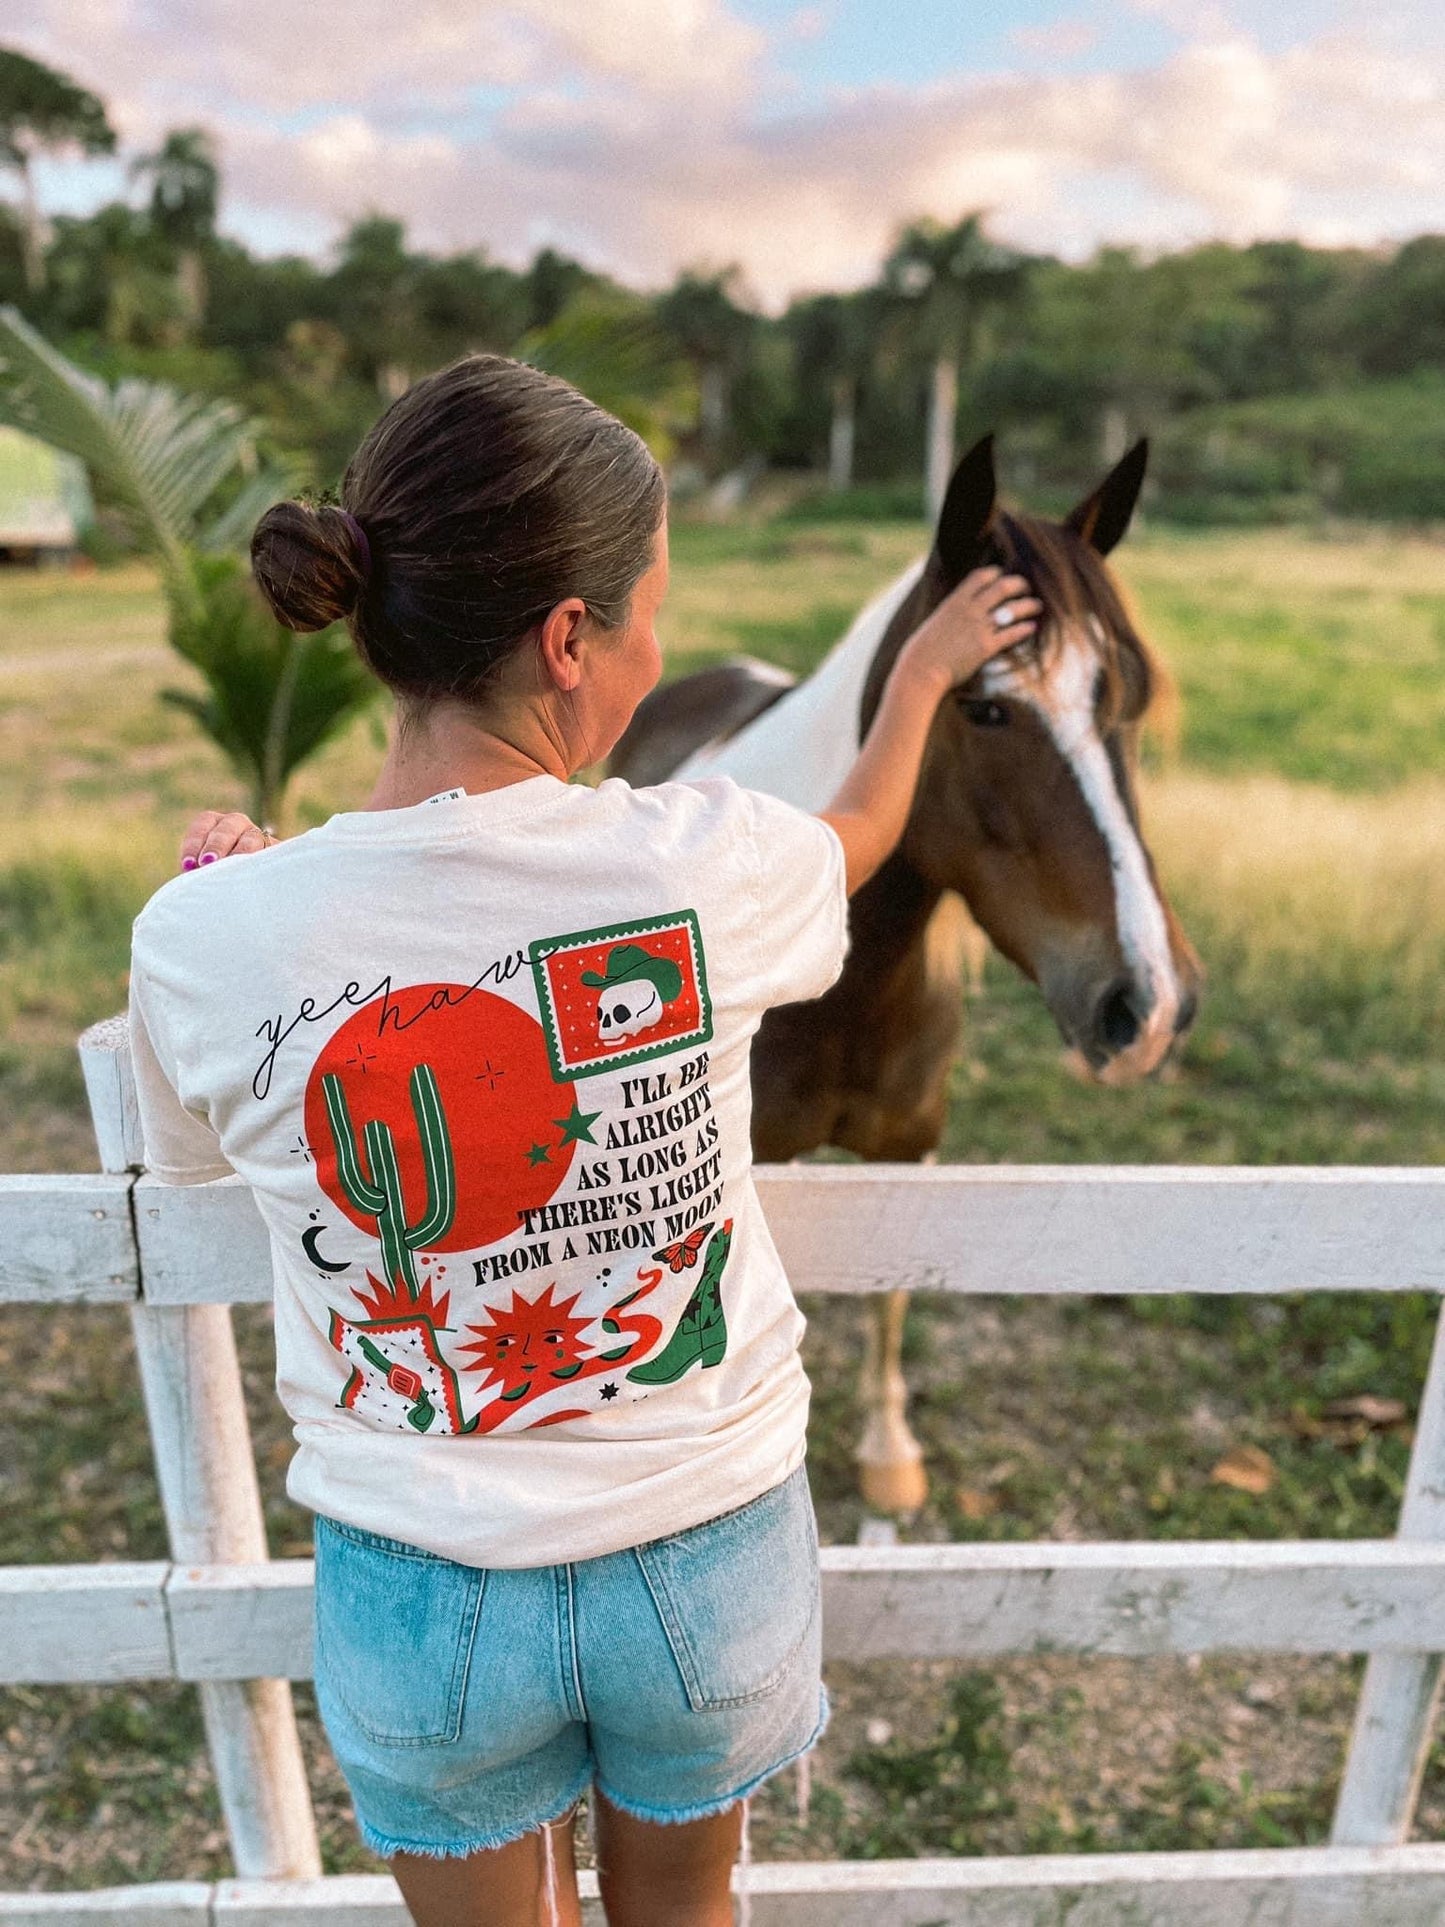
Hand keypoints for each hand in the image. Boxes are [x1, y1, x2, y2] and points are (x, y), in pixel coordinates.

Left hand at [179, 810, 275, 871]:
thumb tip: (190, 874)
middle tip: (207, 863)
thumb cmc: (217, 878)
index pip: (201, 826)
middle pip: (225, 830)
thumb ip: (197, 870)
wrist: (252, 892)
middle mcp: (236, 825)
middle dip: (215, 846)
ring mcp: (258, 836)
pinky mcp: (276, 851)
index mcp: (213, 824)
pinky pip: (270, 852)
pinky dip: (261, 860)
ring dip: (240, 853)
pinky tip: (253, 873)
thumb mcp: (204, 871)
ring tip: (231, 868)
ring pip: (250, 839)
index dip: (193, 844)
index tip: (187, 865)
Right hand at [897, 567, 1040, 696]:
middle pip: (1003, 587)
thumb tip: (954, 615)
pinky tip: (1032, 627)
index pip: (981, 576)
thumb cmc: (921, 651)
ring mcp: (980, 628)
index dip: (995, 573)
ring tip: (1038, 605)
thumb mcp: (934, 622)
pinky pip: (1011, 634)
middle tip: (1026, 588)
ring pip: (1012, 609)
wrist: (921, 670)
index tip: (1002, 576)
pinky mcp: (986, 647)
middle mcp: (970, 610)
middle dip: (1019, 585)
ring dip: (1029, 605)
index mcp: (955, 601)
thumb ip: (950, 614)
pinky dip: (1024, 629)